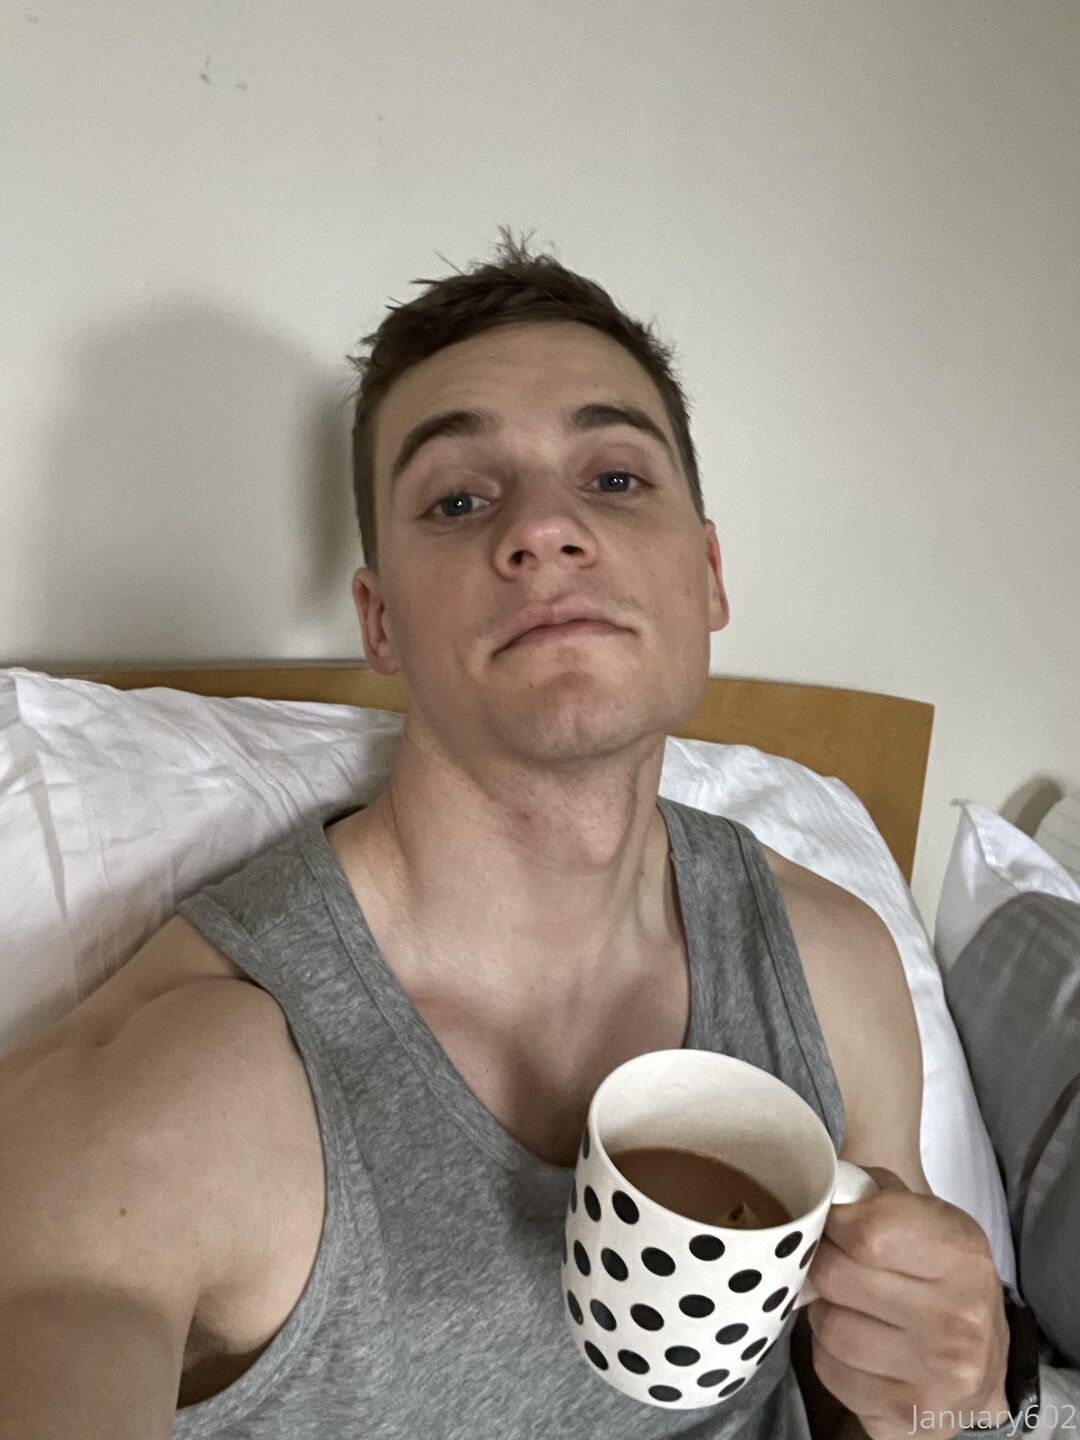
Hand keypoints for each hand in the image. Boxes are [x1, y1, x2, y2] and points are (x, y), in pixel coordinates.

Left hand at [805, 1167, 1010, 1439]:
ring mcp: (938, 1370)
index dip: (834, 1222)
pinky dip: (830, 1354)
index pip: (868, 1230)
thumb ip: (875, 1194)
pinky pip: (831, 1369)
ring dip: (825, 1312)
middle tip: (832, 1262)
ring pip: (829, 1325)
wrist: (984, 1366)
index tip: (832, 1223)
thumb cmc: (940, 1280)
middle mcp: (959, 1315)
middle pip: (836, 1275)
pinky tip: (856, 1345)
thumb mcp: (926, 1221)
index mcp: (962, 1253)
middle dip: (822, 1263)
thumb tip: (823, 1191)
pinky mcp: (910, 1411)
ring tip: (847, 1305)